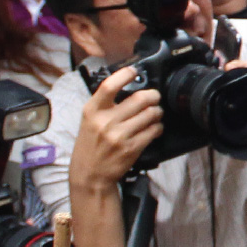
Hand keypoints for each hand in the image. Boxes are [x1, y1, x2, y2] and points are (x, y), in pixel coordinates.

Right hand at [70, 64, 162, 190]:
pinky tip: (155, 127)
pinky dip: (158, 127)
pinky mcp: (131, 148)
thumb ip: (104, 104)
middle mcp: (105, 122)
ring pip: (150, 114)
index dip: (125, 74)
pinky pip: (153, 131)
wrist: (90, 175)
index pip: (109, 86)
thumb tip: (128, 85)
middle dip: (153, 95)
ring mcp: (119, 136)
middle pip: (139, 98)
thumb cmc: (90, 145)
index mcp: (92, 111)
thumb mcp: (89, 120)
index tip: (134, 71)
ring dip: (157, 111)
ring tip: (156, 113)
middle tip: (155, 97)